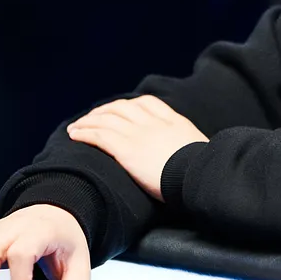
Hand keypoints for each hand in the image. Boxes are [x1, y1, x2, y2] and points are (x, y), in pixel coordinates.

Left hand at [66, 95, 206, 199]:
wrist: (201, 176)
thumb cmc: (205, 171)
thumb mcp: (202, 150)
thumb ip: (189, 147)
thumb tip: (192, 157)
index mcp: (173, 121)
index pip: (147, 103)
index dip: (130, 105)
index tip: (120, 110)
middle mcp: (153, 123)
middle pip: (122, 108)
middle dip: (105, 110)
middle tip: (93, 117)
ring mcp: (139, 134)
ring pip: (106, 119)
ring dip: (88, 121)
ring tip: (76, 127)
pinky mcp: (126, 149)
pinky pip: (99, 135)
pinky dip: (85, 133)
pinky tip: (75, 135)